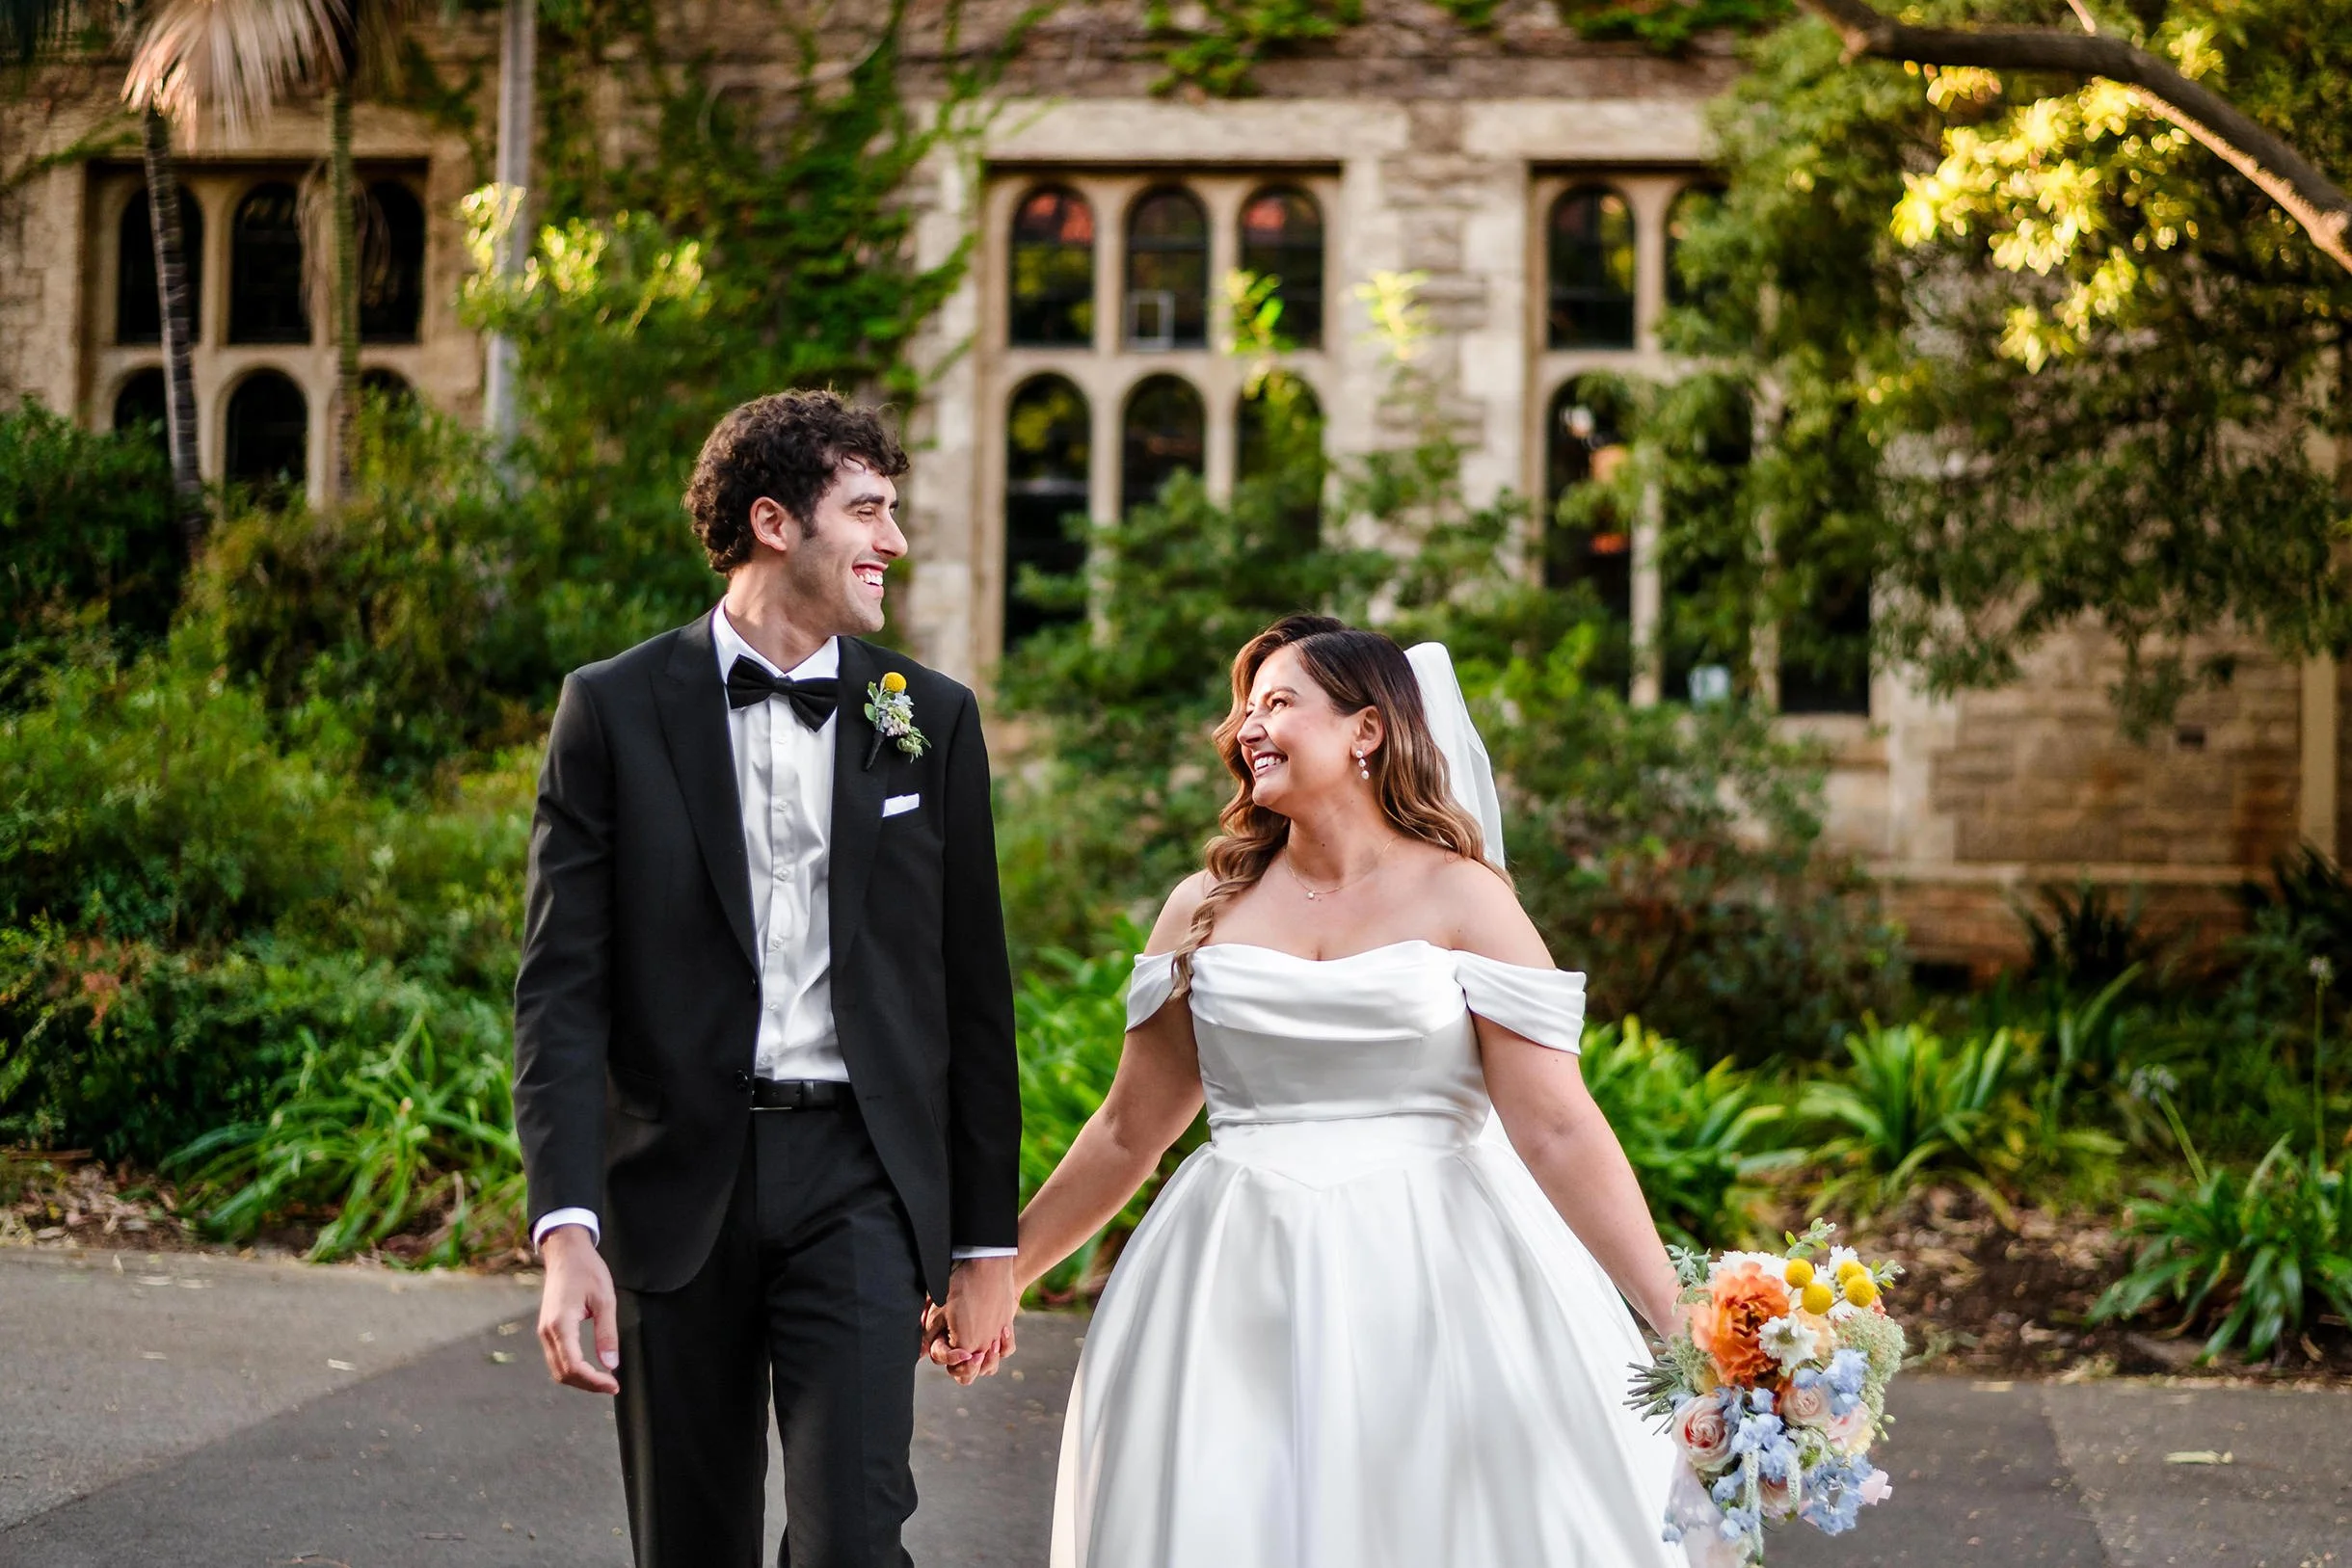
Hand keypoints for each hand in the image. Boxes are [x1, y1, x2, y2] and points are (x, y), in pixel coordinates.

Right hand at [537, 1225, 619, 1394]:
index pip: (574, 1366)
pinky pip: (556, 1358)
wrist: (566, 1252)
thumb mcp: (605, 1299)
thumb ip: (607, 1333)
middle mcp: (547, 1332)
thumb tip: (610, 1364)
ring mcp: (544, 1331)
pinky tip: (589, 1367)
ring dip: (579, 1379)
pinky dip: (572, 1369)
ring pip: (557, 1369)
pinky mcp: (547, 1329)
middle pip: (563, 1373)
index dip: (594, 1381)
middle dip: (587, 1384)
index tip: (614, 1384)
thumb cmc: (586, 1270)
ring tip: (603, 1380)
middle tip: (611, 1385)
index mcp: (560, 1325)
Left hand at [932, 1256, 1018, 1380]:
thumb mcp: (937, 1310)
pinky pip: (1006, 1351)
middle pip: (969, 1375)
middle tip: (954, 1351)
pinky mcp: (1007, 1327)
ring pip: (990, 1368)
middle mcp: (984, 1348)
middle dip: (958, 1367)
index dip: (941, 1353)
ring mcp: (998, 1339)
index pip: (949, 1365)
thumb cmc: (961, 1285)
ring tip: (972, 1351)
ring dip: (979, 1364)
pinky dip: (999, 1351)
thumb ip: (929, 1336)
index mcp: (965, 1346)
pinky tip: (991, 1341)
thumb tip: (921, 1353)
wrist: (989, 1265)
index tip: (941, 1337)